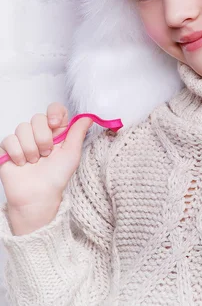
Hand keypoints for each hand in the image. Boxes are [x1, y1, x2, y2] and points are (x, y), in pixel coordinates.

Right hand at [0, 103, 92, 234]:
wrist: (38, 196)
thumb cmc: (57, 177)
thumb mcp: (72, 154)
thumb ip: (78, 132)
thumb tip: (89, 116)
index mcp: (56, 131)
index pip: (55, 109)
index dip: (54, 113)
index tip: (55, 124)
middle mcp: (39, 132)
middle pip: (37, 118)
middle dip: (43, 138)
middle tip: (46, 154)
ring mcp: (23, 139)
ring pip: (22, 128)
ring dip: (31, 149)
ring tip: (35, 162)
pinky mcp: (8, 148)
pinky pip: (9, 140)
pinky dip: (17, 154)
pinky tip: (22, 164)